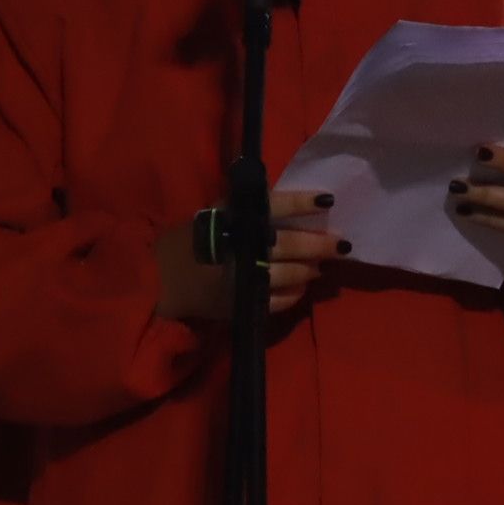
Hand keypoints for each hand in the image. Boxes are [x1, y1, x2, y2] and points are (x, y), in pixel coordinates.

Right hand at [155, 193, 343, 322]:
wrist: (161, 280)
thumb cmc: (192, 240)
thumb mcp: (215, 213)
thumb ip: (249, 208)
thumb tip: (299, 202)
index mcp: (227, 219)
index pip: (270, 205)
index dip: (301, 202)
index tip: (328, 200)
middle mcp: (235, 247)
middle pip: (286, 244)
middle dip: (318, 244)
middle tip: (342, 244)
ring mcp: (238, 280)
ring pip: (287, 275)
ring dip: (309, 270)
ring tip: (322, 265)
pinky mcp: (240, 305)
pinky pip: (278, 301)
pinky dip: (295, 295)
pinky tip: (303, 287)